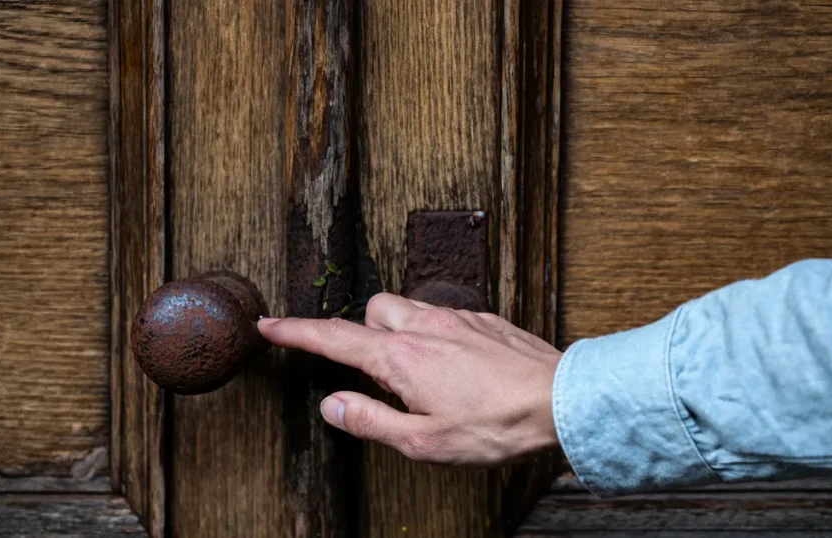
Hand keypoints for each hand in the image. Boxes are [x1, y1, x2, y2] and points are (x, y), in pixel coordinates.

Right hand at [257, 292, 560, 465]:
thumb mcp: (424, 442)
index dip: (296, 332)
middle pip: (370, 311)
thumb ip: (370, 421)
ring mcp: (455, 318)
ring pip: (406, 307)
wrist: (561, 399)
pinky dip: (432, 332)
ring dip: (396, 329)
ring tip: (415, 370)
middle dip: (359, 331)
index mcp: (400, 358)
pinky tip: (453, 364)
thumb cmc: (497, 425)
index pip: (333, 338)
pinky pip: (441, 314)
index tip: (269, 326)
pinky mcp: (482, 319)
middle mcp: (423, 327)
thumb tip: (331, 406)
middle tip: (370, 370)